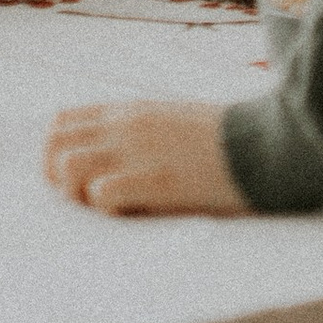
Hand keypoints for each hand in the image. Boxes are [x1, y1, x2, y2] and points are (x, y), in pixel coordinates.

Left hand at [44, 100, 248, 217]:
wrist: (269, 145)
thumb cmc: (228, 141)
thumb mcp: (175, 118)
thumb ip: (139, 130)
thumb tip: (112, 154)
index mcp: (130, 111)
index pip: (63, 121)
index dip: (57, 151)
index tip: (76, 175)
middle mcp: (125, 127)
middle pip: (53, 143)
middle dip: (56, 175)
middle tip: (83, 197)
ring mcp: (138, 153)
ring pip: (68, 166)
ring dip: (78, 192)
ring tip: (108, 204)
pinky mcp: (155, 182)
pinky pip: (102, 194)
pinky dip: (107, 209)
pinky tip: (132, 211)